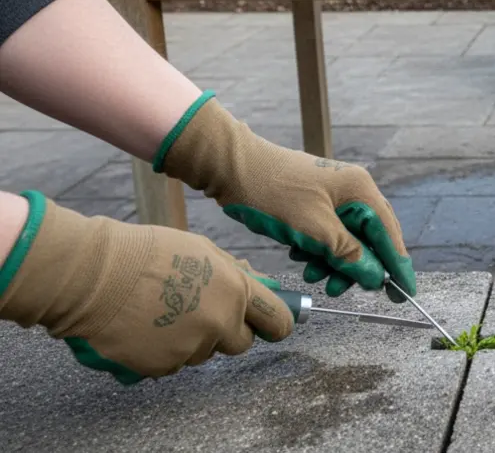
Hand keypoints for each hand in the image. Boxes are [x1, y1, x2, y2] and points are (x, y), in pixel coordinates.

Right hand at [0, 191, 292, 384]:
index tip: (271, 325)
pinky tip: (147, 328)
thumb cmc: (149, 253)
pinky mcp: (163, 366)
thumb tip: (261, 284)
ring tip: (164, 313)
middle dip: (229, 332)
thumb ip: (235, 273)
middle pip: (241, 343)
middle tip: (204, 313)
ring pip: (205, 353)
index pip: (278, 321)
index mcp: (236, 292)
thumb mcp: (204, 250)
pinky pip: (175, 363)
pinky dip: (166, 351)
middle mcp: (219, 324)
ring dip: (194, 339)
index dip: (275, 324)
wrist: (96, 276)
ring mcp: (191, 348)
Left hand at [156, 94, 415, 300]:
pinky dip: (318, 252)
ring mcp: (333, 197)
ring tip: (312, 277)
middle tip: (340, 289)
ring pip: (346, 240)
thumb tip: (376, 277)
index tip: (405, 293)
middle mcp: (353, 192)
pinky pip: (327, 235)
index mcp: (361, 191)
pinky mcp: (315, 204)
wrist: (232, 167)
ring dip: (333, 262)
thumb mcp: (313, 229)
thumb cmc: (274, 192)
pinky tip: (300, 259)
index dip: (398, 265)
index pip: (389, 234)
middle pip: (369, 239)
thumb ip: (348, 254)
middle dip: (357, 268)